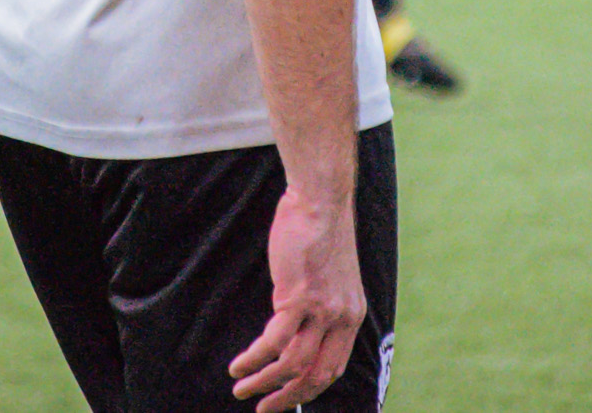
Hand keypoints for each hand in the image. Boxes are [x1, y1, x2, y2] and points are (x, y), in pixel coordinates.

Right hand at [229, 183, 365, 411]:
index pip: (334, 368)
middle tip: (263, 409)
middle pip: (316, 376)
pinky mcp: (298, 297)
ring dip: (265, 382)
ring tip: (242, 388)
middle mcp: (341, 318)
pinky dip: (254, 358)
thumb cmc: (319, 230)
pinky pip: (274, 341)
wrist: (320, 198)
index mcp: (352, 315)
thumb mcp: (331, 275)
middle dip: (287, 398)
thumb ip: (320, 304)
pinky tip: (240, 363)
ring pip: (292, 365)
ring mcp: (321, 309)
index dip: (308, 389)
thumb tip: (295, 326)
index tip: (287, 398)